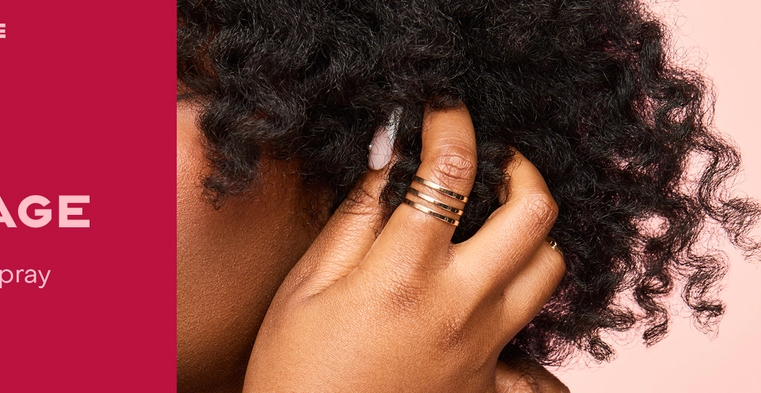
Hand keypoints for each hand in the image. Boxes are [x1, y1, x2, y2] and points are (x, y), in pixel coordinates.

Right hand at [243, 105, 565, 391]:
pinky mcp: (489, 385)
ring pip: (549, 270)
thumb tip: (391, 162)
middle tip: (491, 162)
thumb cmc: (294, 372)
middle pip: (533, 214)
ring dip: (531, 235)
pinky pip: (539, 359)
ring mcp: (483, 349)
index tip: (444, 108)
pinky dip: (529, 330)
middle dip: (519, 168)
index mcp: (404, 273)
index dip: (453, 123)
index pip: (453, 171)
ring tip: (495, 227)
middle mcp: (459, 306)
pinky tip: (494, 315)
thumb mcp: (308, 285)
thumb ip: (356, 219)